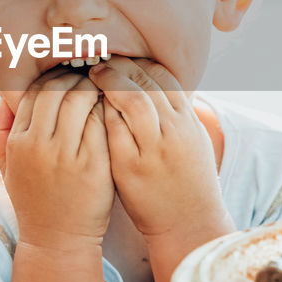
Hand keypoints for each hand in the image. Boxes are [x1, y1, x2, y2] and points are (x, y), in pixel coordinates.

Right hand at [2, 68, 113, 251]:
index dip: (52, 77)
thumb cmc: (35, 199)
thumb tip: (4, 95)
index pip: (33, 92)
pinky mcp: (93, 165)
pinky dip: (108, 109)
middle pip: (57, 90)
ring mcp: (66, 156)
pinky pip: (102, 123)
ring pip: (81, 100)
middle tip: (90, 73)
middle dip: (75, 77)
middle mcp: (39, 146)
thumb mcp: (7, 166)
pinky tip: (114, 108)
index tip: (67, 74)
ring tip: (104, 87)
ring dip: (94, 88)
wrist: (57, 240)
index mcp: (18, 142)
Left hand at [86, 57, 228, 238]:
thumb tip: (161, 85)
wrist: (189, 224)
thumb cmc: (188, 182)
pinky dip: (100, 111)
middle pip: (146, 82)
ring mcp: (153, 149)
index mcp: (188, 121)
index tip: (123, 57)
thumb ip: (178, 113)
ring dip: (109, 82)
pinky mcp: (130, 166)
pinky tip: (87, 104)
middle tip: (100, 60)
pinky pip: (113, 129)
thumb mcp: (194, 141)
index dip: (141, 62)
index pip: (164, 77)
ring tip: (91, 75)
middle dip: (120, 66)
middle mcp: (174, 131)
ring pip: (131, 100)